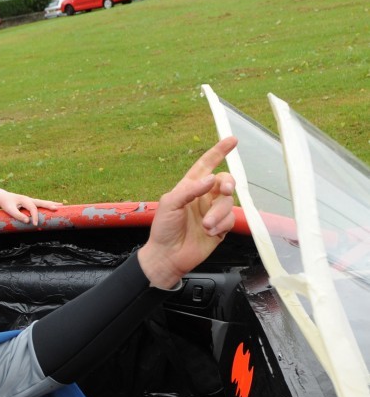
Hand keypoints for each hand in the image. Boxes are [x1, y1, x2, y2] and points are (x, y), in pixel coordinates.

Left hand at [0, 191, 62, 225]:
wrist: (2, 198)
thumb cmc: (6, 204)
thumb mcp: (10, 210)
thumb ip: (18, 215)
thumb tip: (28, 221)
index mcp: (25, 200)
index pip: (33, 208)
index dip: (35, 216)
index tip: (35, 225)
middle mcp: (29, 199)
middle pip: (42, 202)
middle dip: (50, 205)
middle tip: (57, 208)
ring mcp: (30, 200)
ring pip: (43, 202)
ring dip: (51, 204)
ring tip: (61, 205)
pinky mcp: (30, 203)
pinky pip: (41, 204)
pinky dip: (47, 205)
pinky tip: (53, 206)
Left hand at [137, 136, 237, 289]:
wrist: (167, 256)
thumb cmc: (163, 229)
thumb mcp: (169, 204)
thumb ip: (189, 189)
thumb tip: (210, 179)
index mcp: (190, 188)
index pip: (206, 165)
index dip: (218, 152)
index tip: (232, 140)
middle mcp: (203, 198)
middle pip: (224, 182)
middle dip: (227, 183)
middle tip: (224, 189)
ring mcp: (212, 212)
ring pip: (228, 202)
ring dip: (218, 213)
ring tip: (205, 225)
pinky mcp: (220, 228)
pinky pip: (230, 220)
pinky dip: (221, 225)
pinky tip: (210, 232)